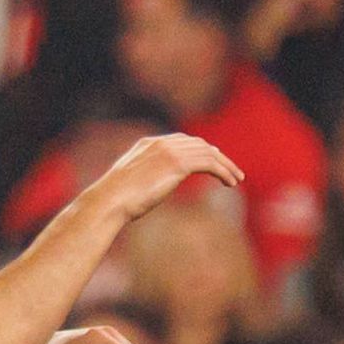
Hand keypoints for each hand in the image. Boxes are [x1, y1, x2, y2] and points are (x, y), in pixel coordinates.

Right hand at [90, 133, 243, 223]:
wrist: (107, 202)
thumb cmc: (112, 201)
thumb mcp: (127, 185)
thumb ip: (142, 179)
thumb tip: (147, 190)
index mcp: (147, 144)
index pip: (182, 141)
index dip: (200, 151)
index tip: (212, 162)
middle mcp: (161, 143)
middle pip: (199, 144)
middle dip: (217, 157)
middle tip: (231, 171)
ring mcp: (169, 151)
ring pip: (209, 153)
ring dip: (226, 166)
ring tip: (236, 179)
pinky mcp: (178, 164)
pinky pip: (210, 163)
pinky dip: (223, 172)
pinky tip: (230, 183)